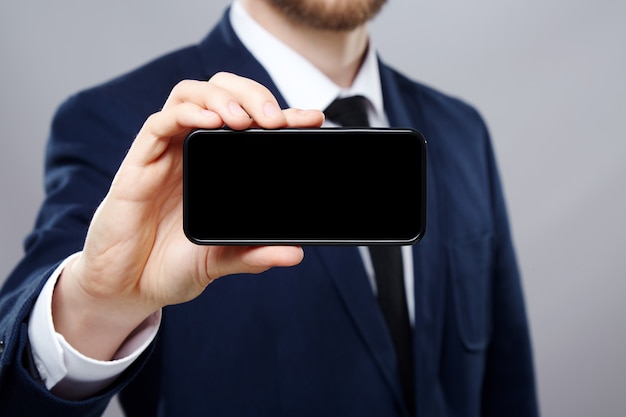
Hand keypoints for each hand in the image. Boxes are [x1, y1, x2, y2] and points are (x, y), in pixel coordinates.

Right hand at [52, 73, 324, 359]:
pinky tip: (209, 123)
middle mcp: (194, 150)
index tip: (312, 119)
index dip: (282, 114)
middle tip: (275, 118)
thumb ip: (256, 254)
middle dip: (252, 94)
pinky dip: (186, 115)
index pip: (252, 124)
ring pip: (191, 95)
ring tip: (244, 119)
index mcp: (218, 166)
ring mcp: (167, 153)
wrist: (129, 286)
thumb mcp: (223, 260)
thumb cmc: (172, 264)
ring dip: (221, 97)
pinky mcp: (140, 162)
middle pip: (223, 93)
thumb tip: (295, 254)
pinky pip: (159, 123)